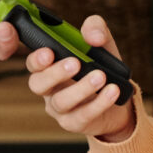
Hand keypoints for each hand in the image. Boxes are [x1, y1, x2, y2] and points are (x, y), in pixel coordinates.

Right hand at [25, 21, 135, 139]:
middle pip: (38, 84)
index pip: (33, 63)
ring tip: (101, 76)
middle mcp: (49, 88)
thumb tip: (93, 37)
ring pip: (62, 101)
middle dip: (55, 73)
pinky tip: (112, 91)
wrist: (118, 97)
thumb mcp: (101, 43)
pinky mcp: (75, 123)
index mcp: (49, 67)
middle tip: (75, 63)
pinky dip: (99, 103)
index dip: (37, 59)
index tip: (49, 52)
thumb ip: (95, 29)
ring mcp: (60, 108)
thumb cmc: (101, 66)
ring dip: (81, 88)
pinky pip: (83, 115)